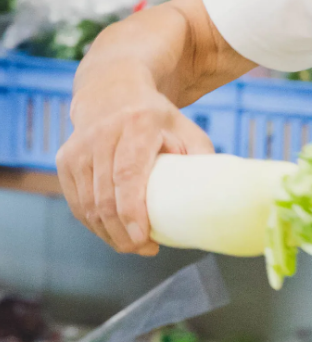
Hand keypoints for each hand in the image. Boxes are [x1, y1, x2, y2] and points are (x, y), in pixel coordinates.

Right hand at [57, 79, 214, 255]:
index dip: (132, 211)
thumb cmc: (157, 118)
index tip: (143, 239)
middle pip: (105, 197)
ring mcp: (79, 148)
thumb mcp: (185, 128)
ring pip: (87, 205)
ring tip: (132, 245)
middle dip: (122, 233)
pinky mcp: (65, 160)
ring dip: (108, 233)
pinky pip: (76, 202)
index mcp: (137, 124)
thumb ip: (201, 157)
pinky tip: (112, 233)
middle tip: (144, 250)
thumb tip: (217, 194)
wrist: (113, 91)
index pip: (128, 175)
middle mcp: (103, 135)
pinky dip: (93, 223)